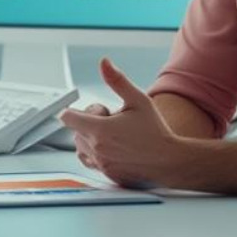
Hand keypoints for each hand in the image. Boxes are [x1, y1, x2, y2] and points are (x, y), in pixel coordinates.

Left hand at [58, 59, 181, 188]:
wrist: (169, 160)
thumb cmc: (155, 130)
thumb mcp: (138, 100)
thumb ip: (117, 81)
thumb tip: (104, 62)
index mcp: (101, 129)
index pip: (67, 117)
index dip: (77, 111)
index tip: (95, 110)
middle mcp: (97, 148)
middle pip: (75, 130)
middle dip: (88, 123)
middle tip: (112, 121)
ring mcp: (101, 164)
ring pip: (80, 147)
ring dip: (89, 138)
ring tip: (112, 135)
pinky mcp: (106, 174)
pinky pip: (89, 161)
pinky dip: (94, 153)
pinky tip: (111, 147)